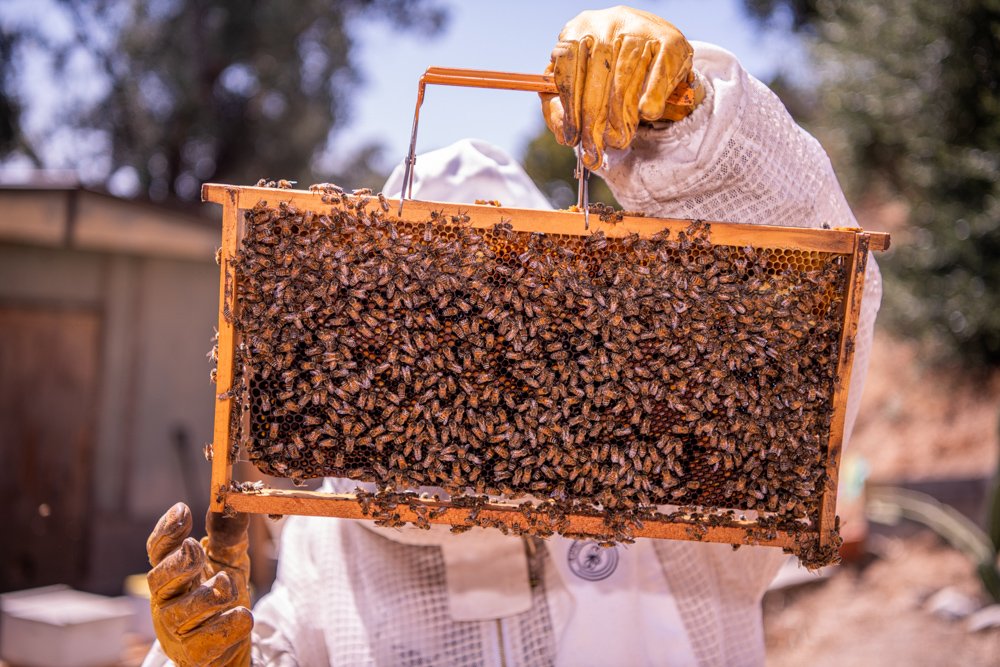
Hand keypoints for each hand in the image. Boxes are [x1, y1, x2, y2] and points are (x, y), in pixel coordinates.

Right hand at [146, 503, 252, 666]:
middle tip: (196, 549)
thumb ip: (228, 536)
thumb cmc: (222, 598)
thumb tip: (234, 505)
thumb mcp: (228, 562)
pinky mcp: (193, 654)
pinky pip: (209, 638)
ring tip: (228, 585)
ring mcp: (176, 630)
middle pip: (160, 579)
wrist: (231, 644)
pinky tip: (242, 615)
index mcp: (172, 574)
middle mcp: (166, 601)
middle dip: (180, 562)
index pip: (158, 551)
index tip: (182, 509)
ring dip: (212, 595)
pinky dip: (230, 623)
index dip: (166, 530)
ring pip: (184, 610)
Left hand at [541, 6, 694, 169]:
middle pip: (596, 79)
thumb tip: (562, 133)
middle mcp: (608, 23)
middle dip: (593, 122)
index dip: (569, 109)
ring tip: (617, 141)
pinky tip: (646, 114)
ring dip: (620, 118)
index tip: (572, 138)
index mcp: (579, 28)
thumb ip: (561, 104)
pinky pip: (658, 74)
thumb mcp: (580, 78)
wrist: (653, 39)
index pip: (567, 70)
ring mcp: (640, 29)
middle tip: (594, 150)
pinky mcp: (669, 40)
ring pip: (625, 80)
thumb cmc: (609, 65)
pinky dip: (652, 96)